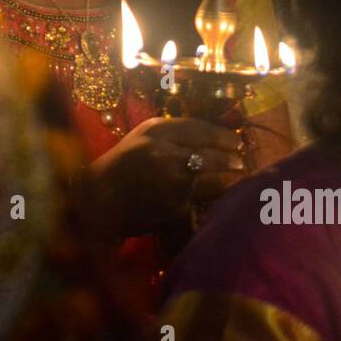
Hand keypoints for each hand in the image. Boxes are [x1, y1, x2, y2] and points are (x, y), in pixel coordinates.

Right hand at [82, 117, 246, 238]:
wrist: (99, 201)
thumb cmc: (122, 164)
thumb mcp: (143, 136)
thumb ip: (174, 132)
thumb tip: (215, 136)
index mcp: (156, 132)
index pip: (202, 130)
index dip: (225, 137)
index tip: (237, 142)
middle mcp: (166, 154)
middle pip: (215, 156)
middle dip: (233, 160)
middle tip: (241, 163)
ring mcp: (173, 184)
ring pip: (216, 182)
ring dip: (229, 181)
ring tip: (234, 180)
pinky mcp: (176, 210)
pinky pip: (203, 203)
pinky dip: (210, 202)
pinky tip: (215, 200)